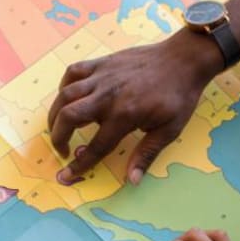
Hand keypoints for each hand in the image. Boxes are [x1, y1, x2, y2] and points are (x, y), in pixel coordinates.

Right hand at [48, 29, 222, 184]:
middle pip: (68, 117)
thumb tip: (132, 180)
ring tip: (58, 127)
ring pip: (65, 95)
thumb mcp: (169, 130)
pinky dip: (65, 86)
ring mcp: (102, 76)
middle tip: (62, 149)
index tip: (66, 176)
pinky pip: (73, 73)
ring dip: (55, 114)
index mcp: (124, 115)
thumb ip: (146, 154)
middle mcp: (108, 95)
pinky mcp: (102, 63)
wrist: (184, 60)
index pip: (95, 146)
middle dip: (58, 137)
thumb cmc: (179, 96)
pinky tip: (68, 97)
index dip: (79, 164)